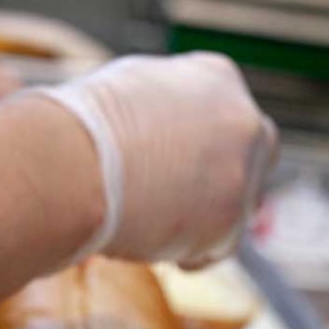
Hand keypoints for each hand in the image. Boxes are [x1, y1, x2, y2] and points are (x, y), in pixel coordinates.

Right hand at [36, 53, 277, 266]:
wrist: (73, 165)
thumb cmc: (80, 127)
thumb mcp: (130, 89)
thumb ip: (165, 108)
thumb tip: (162, 133)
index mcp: (216, 77)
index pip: (228, 113)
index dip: (204, 144)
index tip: (177, 164)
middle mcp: (241, 120)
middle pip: (255, 154)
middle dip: (227, 176)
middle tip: (186, 199)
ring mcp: (242, 173)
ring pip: (239, 206)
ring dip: (204, 219)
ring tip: (149, 222)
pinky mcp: (231, 223)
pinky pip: (219, 248)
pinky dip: (189, 251)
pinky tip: (152, 242)